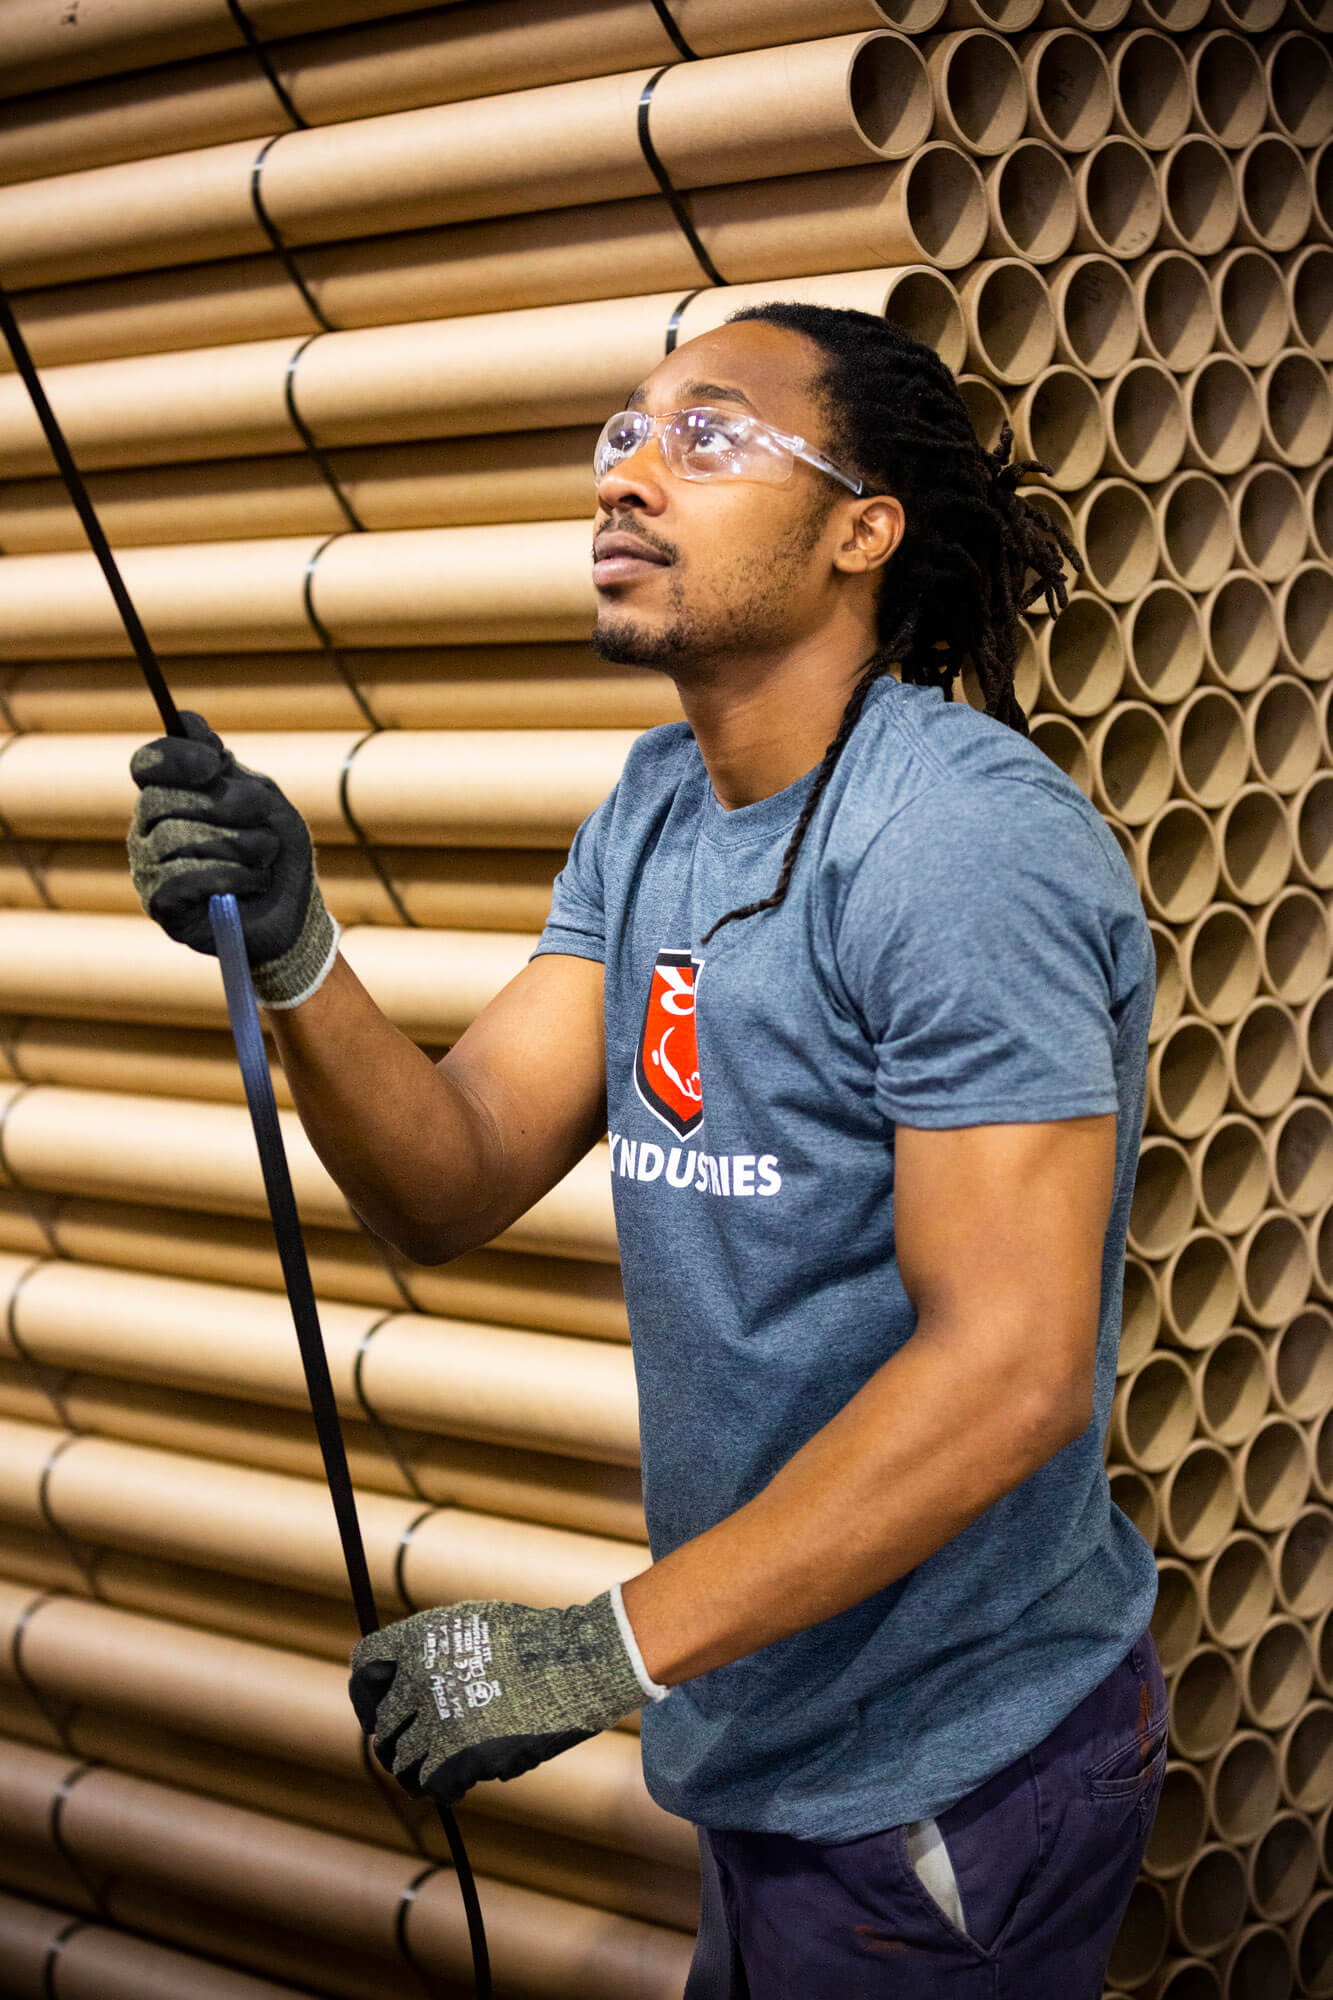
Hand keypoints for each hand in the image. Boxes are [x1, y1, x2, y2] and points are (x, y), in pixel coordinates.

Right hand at [127, 710, 337, 1007]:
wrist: (293, 918)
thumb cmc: (277, 856)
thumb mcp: (265, 802)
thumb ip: (228, 768)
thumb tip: (187, 722)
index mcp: (172, 796)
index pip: (149, 764)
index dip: (175, 757)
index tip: (214, 764)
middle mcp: (150, 828)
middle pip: (162, 799)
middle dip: (224, 806)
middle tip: (262, 820)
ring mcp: (149, 867)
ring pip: (175, 839)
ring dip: (237, 846)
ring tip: (263, 859)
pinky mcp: (161, 905)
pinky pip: (181, 878)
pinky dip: (229, 877)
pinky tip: (251, 883)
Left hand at [348, 1591, 649, 1807]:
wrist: (579, 1663)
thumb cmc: (535, 1641)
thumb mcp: (473, 1624)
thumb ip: (431, 1651)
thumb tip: (400, 1683)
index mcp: (419, 1639)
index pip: (363, 1671)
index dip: (367, 1698)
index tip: (384, 1715)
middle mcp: (419, 1677)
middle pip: (382, 1729)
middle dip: (400, 1743)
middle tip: (423, 1749)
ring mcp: (438, 1718)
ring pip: (403, 1765)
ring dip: (420, 1771)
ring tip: (439, 1772)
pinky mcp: (460, 1756)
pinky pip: (435, 1787)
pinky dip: (448, 1789)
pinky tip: (465, 1781)